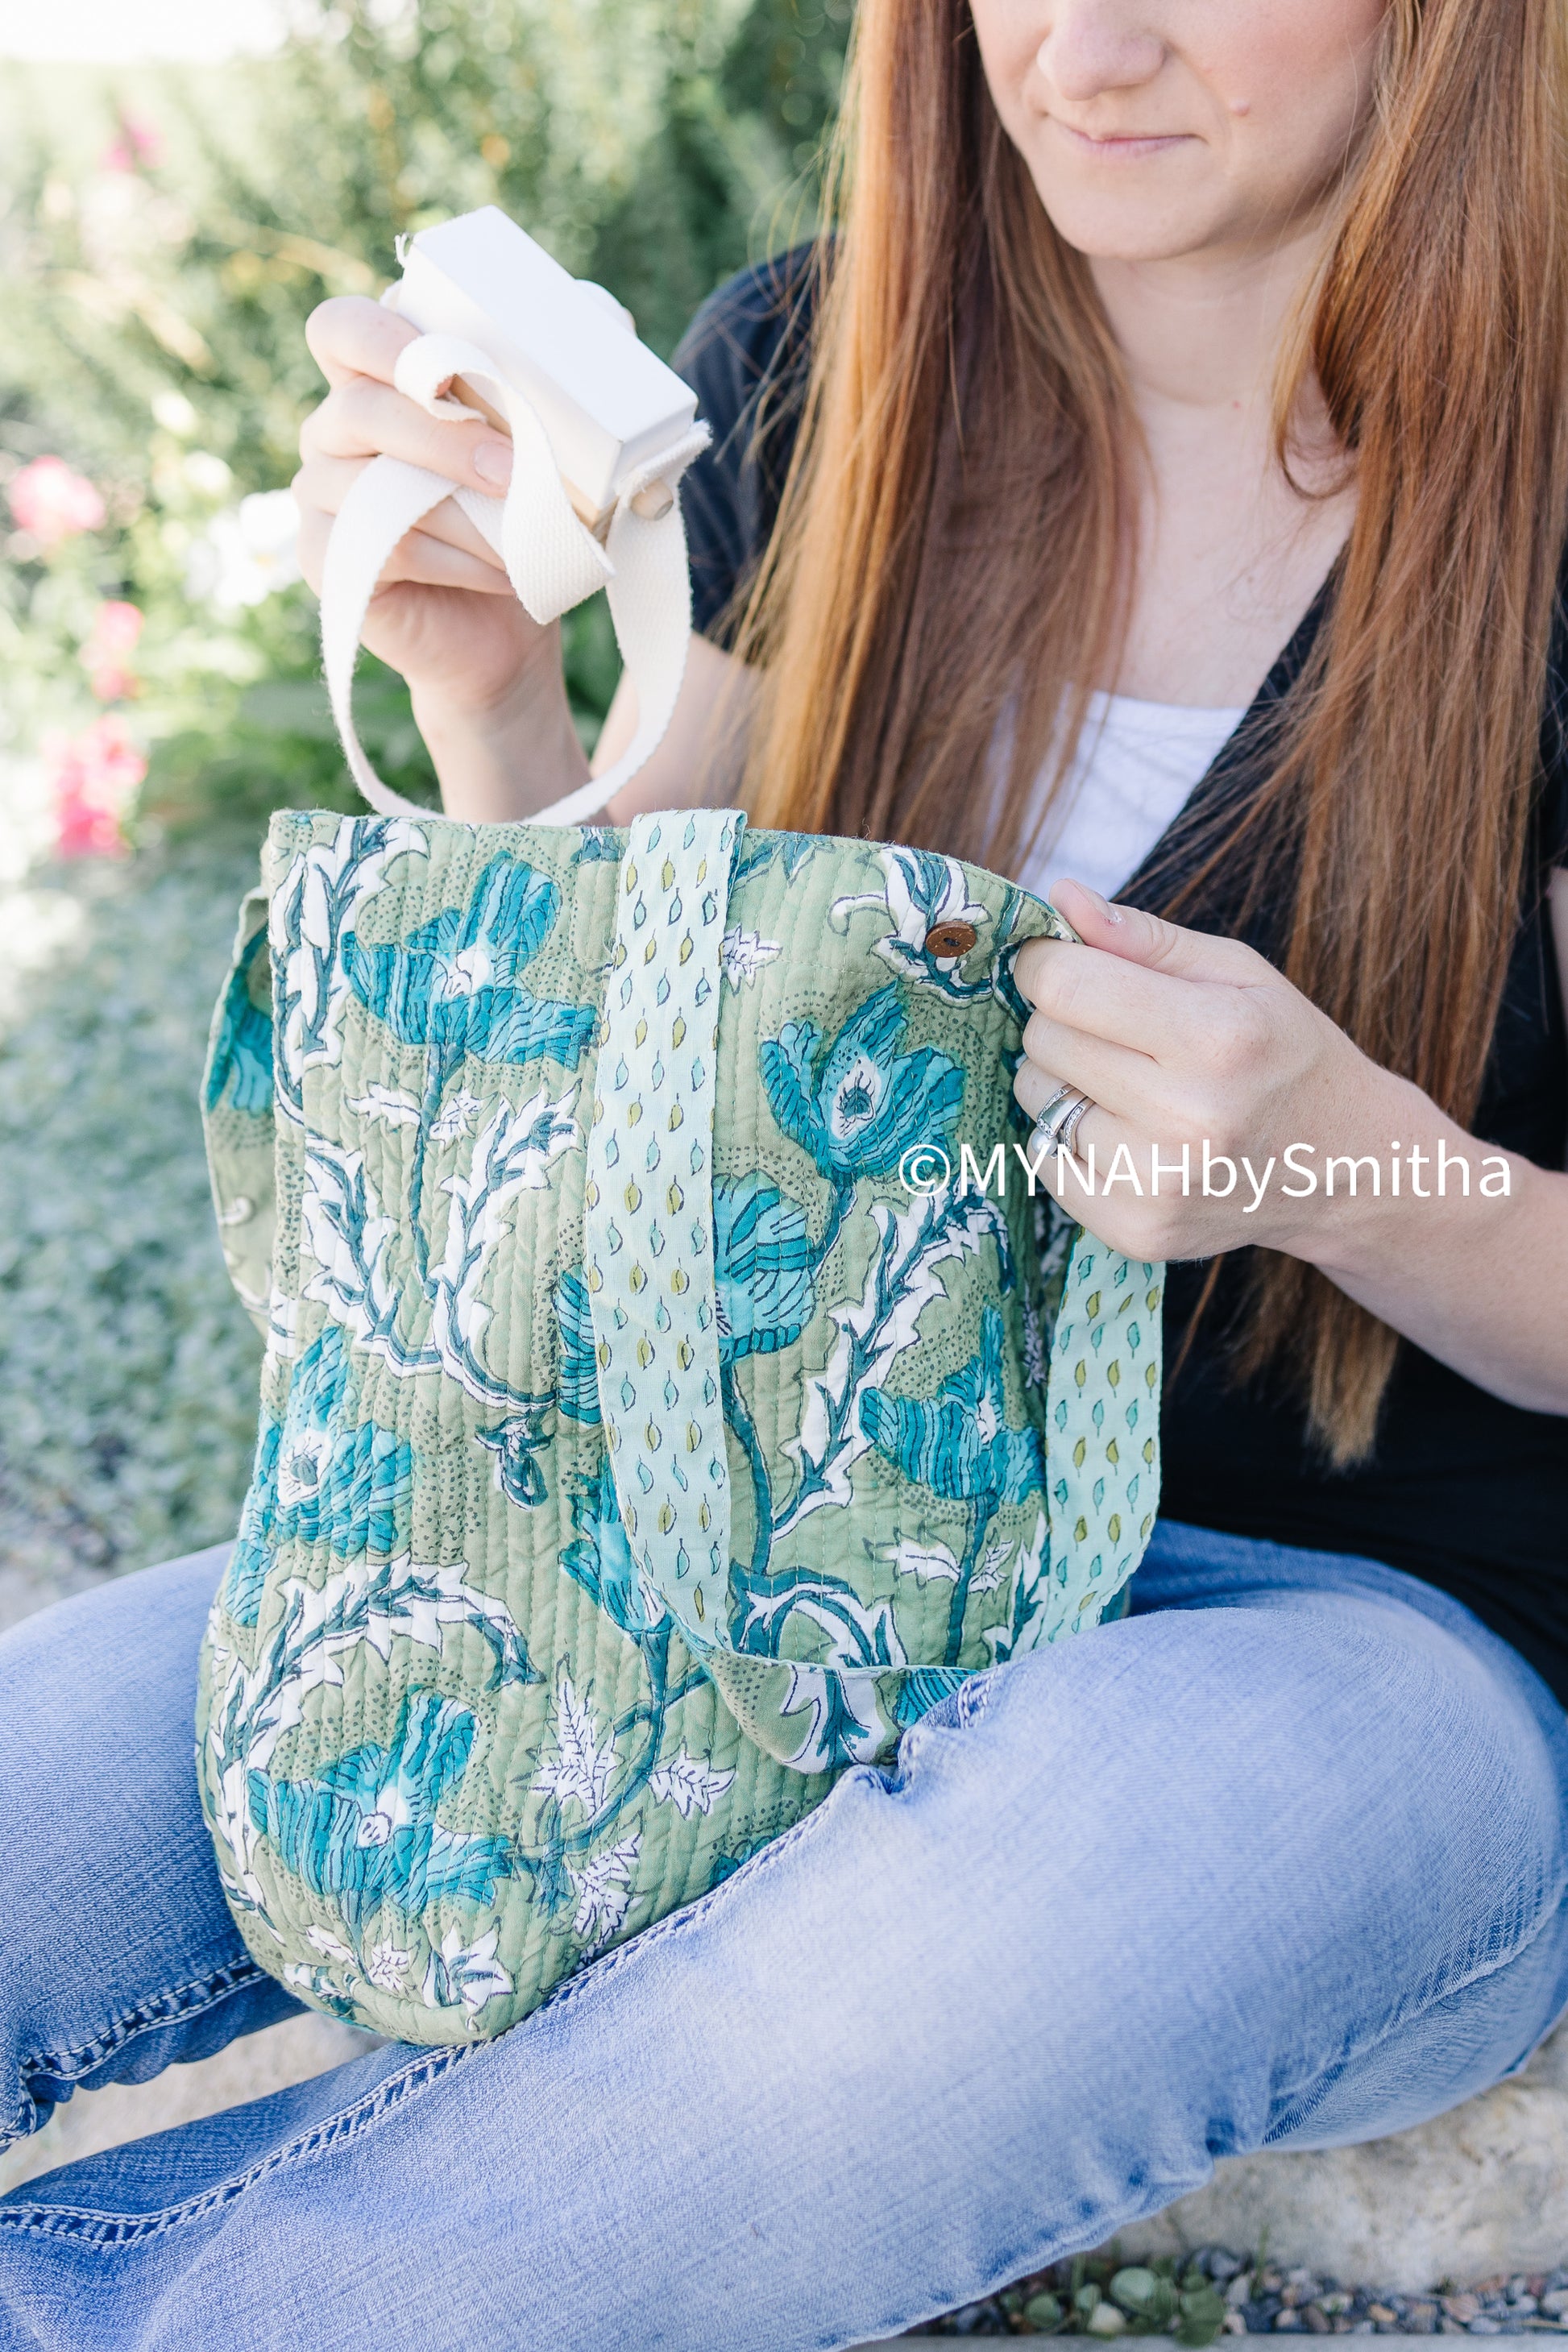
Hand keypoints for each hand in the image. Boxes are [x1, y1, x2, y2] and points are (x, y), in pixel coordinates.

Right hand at [294, 296, 580, 784]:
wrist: (505, 633)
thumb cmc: (522, 526)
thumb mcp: (550, 451)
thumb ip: (559, 383)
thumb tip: (607, 315)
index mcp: (376, 383)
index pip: (347, 328)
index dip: (388, 336)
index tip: (459, 360)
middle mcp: (334, 430)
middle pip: (360, 406)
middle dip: (443, 435)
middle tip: (514, 467)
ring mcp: (322, 496)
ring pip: (373, 485)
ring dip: (463, 511)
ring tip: (523, 536)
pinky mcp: (327, 561)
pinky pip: (385, 549)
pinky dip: (455, 561)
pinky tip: (501, 572)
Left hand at [1012, 878, 1411, 1265]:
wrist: (1349, 1169)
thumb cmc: (1285, 1056)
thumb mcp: (1238, 976)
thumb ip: (1144, 937)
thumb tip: (1062, 896)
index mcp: (1217, 1038)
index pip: (1065, 987)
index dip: (1045, 964)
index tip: (1057, 963)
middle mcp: (1187, 1118)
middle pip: (1044, 1041)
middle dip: (1063, 1020)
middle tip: (1114, 1030)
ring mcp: (1158, 1185)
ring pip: (1036, 1100)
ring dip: (1062, 1080)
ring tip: (1126, 1082)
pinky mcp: (1135, 1231)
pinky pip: (1043, 1161)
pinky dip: (1068, 1138)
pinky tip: (1125, 1133)